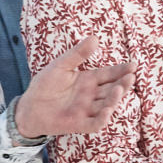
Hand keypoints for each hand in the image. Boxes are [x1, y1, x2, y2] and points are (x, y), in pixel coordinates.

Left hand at [16, 36, 134, 137]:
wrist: (28, 106)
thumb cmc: (44, 85)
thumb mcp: (61, 65)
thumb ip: (77, 54)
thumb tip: (95, 38)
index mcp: (89, 80)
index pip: (109, 74)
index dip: (122, 70)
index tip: (133, 65)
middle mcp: (91, 95)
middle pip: (112, 89)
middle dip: (123, 83)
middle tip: (131, 76)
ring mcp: (87, 110)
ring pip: (107, 105)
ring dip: (115, 98)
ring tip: (119, 88)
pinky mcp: (80, 124)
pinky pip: (95, 123)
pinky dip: (103, 118)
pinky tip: (108, 110)